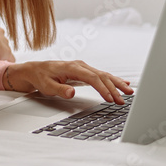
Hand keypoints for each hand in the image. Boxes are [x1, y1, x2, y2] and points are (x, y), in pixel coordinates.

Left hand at [3, 60, 132, 103]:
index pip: (92, 78)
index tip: (111, 99)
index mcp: (72, 68)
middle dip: (114, 88)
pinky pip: (101, 76)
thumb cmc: (41, 77)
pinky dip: (113, 80)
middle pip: (102, 76)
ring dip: (116, 84)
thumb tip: (71, 93)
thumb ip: (60, 89)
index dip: (103, 88)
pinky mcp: (84, 72)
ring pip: (104, 75)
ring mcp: (83, 68)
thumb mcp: (47, 86)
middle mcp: (80, 65)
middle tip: (124, 100)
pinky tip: (122, 84)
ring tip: (129, 93)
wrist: (36, 70)